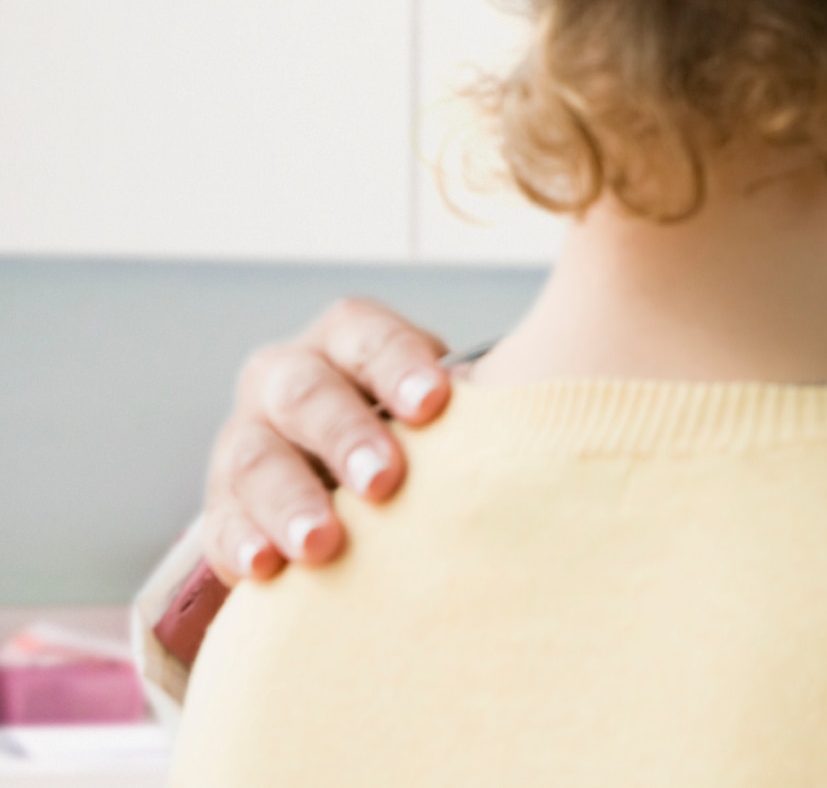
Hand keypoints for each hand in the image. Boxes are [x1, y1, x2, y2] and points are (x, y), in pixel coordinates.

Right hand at [203, 298, 451, 585]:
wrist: (352, 485)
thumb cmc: (423, 436)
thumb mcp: (441, 408)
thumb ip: (469, 408)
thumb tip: (525, 429)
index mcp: (348, 341)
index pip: (369, 338)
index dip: (400, 366)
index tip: (437, 402)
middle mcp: (287, 379)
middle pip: (306, 394)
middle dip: (346, 436)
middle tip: (385, 481)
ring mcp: (246, 439)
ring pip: (257, 459)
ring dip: (290, 502)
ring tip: (322, 543)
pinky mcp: (224, 504)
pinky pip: (220, 522)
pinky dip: (240, 544)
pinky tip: (264, 568)